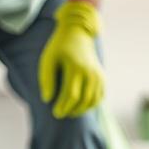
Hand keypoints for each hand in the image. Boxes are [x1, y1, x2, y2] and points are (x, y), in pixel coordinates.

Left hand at [38, 1, 104, 118]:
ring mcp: (98, 75)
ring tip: (69, 112)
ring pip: (93, 101)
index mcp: (76, 67)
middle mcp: (90, 72)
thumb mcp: (48, 60)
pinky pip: (100, 97)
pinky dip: (91, 105)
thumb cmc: (59, 48)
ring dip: (81, 110)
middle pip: (83, 100)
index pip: (72, 94)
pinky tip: (80, 107)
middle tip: (60, 114)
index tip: (55, 113)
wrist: (77, 34)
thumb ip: (46, 79)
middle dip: (71, 111)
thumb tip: (47, 100)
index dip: (63, 107)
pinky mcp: (102, 78)